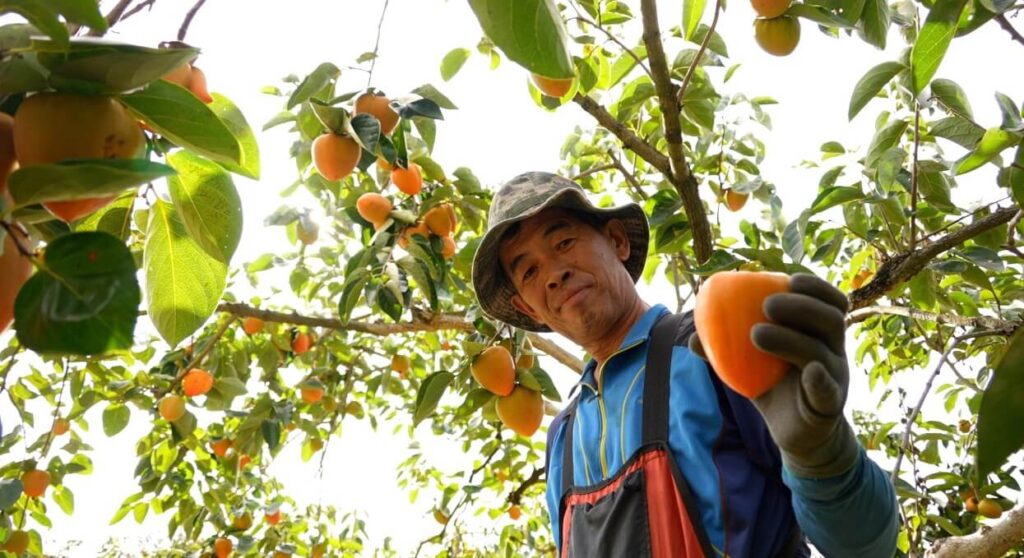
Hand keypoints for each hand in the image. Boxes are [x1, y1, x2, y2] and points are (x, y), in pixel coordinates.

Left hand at [689, 273, 859, 477]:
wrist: (795, 433)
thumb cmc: (774, 387)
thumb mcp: (751, 364)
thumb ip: (728, 349)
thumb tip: (694, 338)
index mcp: (820, 334)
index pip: (830, 302)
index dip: (815, 287)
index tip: (788, 278)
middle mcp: (833, 351)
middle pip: (830, 320)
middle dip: (800, 307)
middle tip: (766, 305)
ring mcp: (835, 379)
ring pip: (821, 352)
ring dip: (791, 339)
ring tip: (756, 334)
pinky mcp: (828, 407)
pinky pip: (828, 391)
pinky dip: (818, 380)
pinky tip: (807, 371)